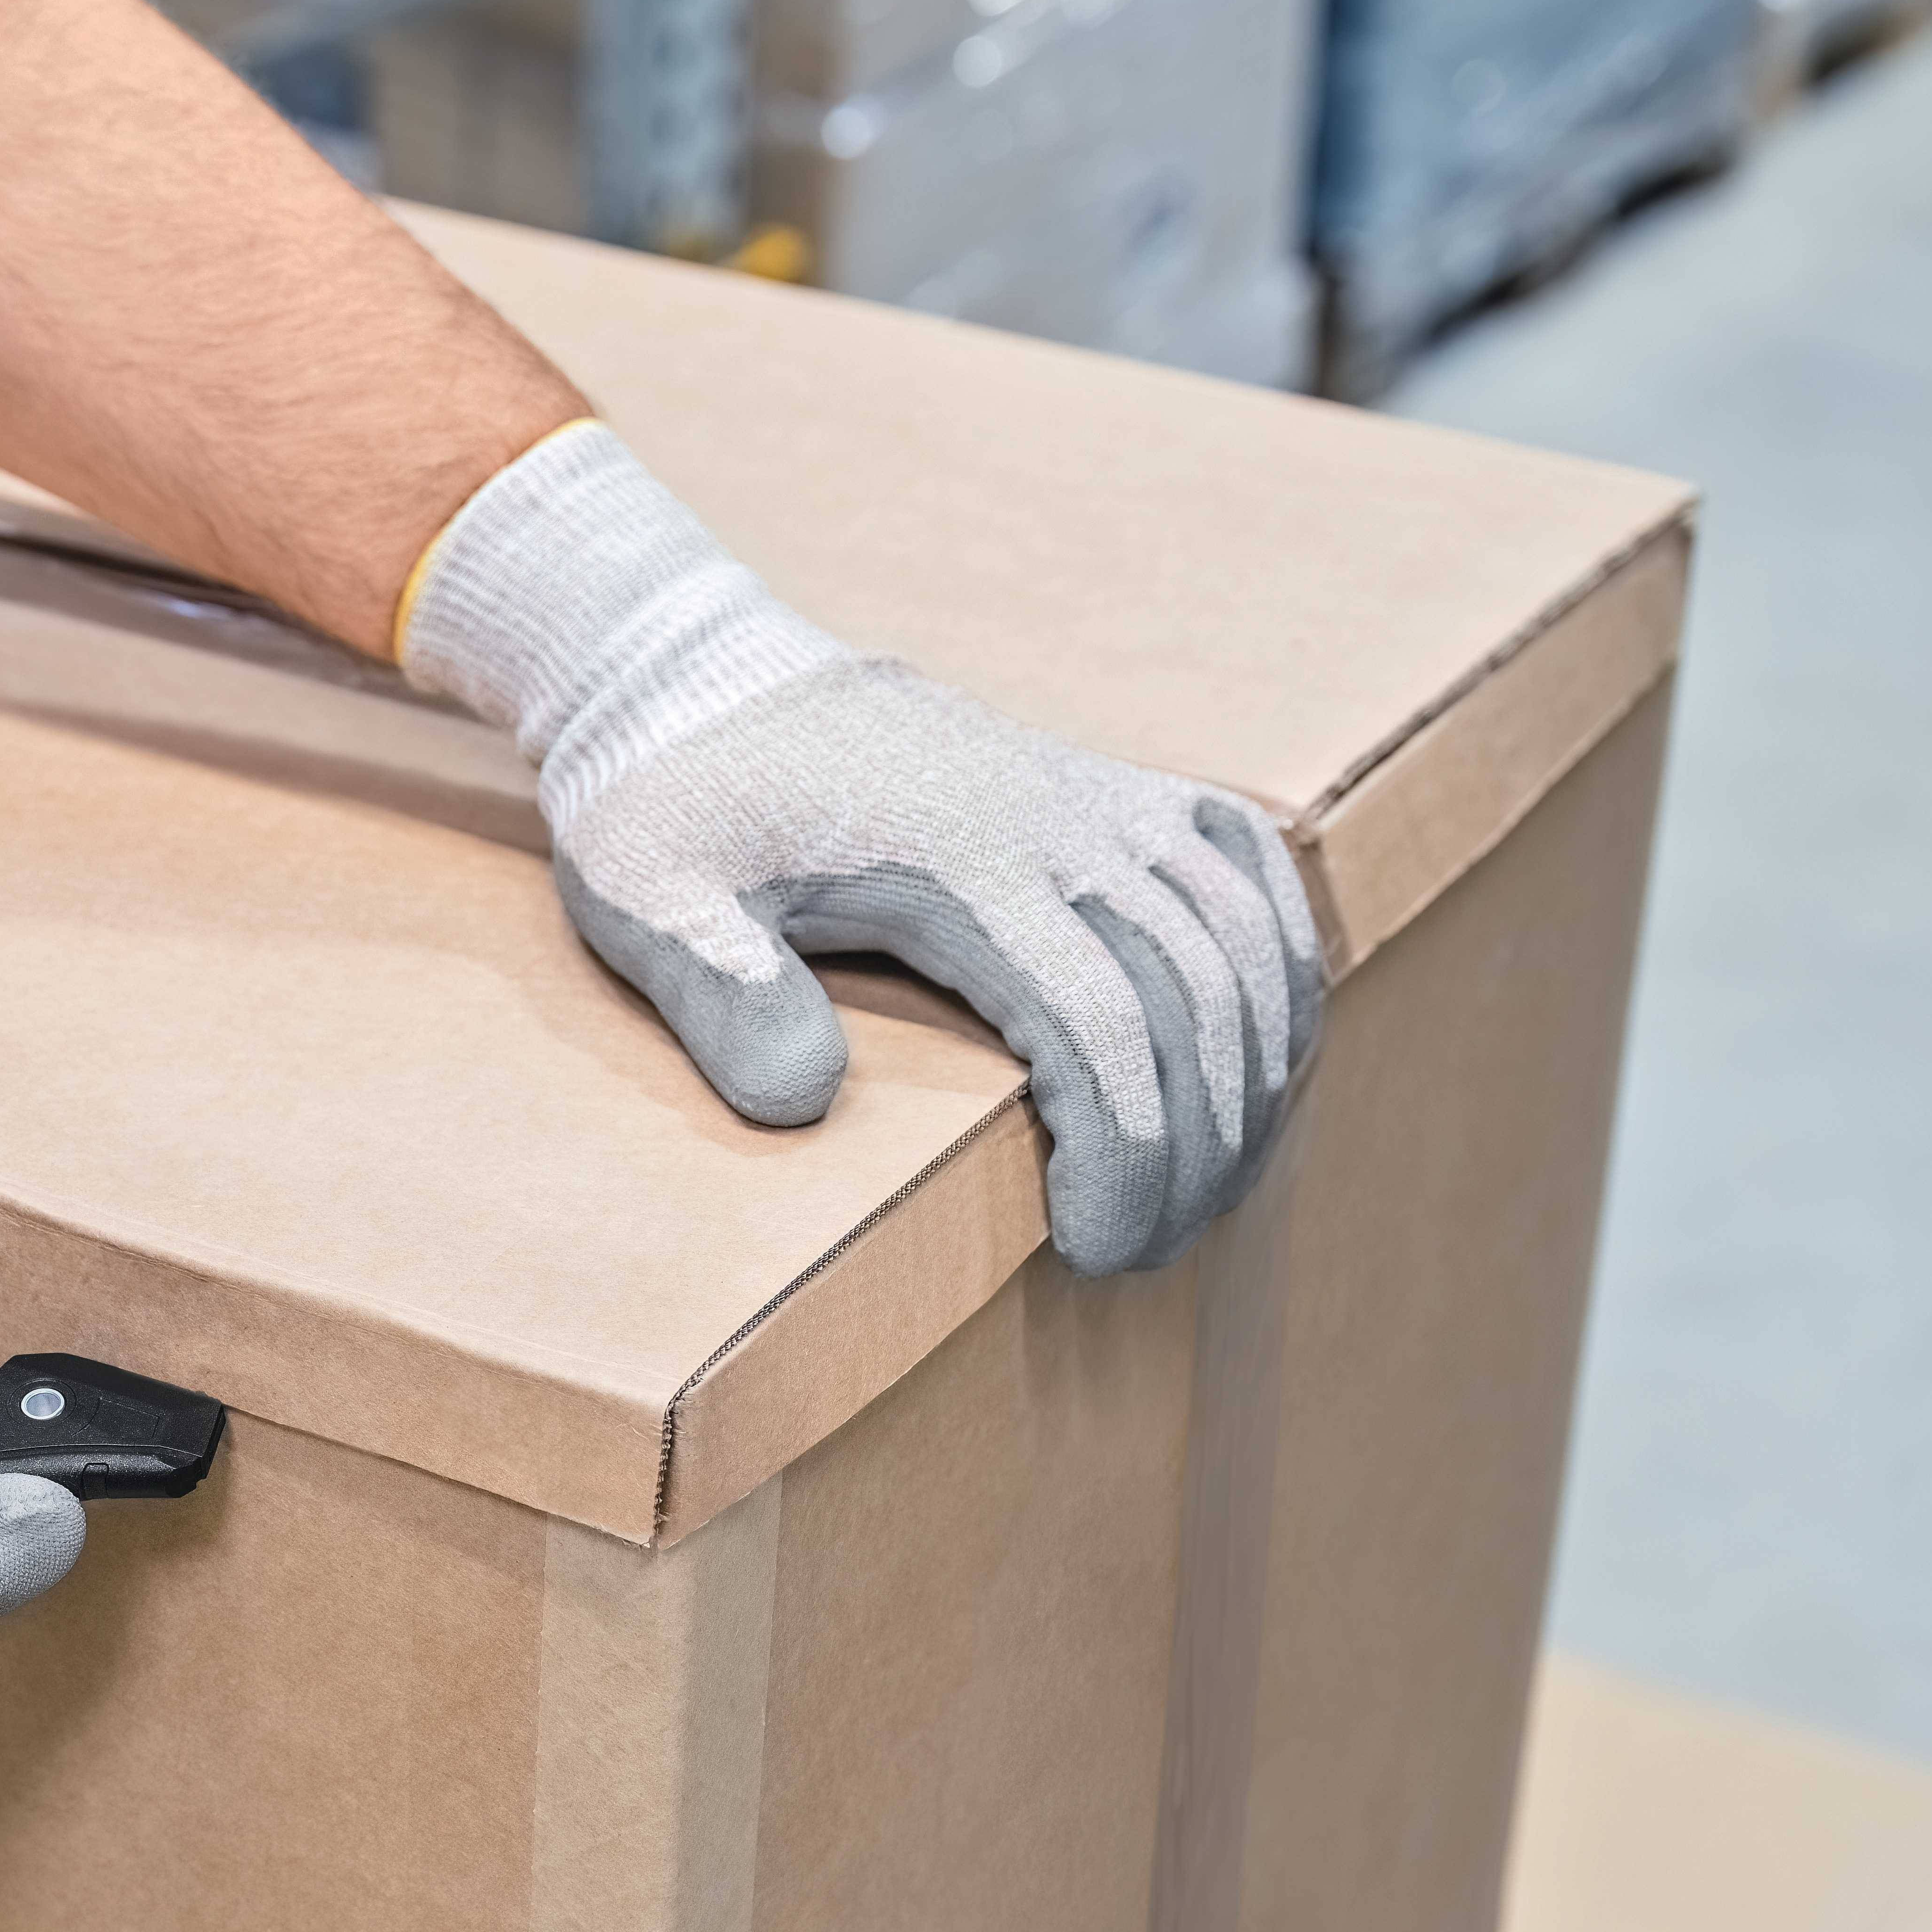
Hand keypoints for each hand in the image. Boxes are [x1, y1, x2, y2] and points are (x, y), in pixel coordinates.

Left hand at [397, 423, 1322, 1274]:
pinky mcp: (1113, 788)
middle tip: (1144, 1251)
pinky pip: (1247, 869)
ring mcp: (1099, 797)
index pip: (1102, 1028)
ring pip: (1245, 944)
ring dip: (1251, 1081)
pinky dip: (1282, 966)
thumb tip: (801, 1098)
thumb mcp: (649, 892)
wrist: (700, 680)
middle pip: (1195, 1003)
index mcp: (959, 860)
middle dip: (1197, 1150)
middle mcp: (1060, 821)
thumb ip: (720, 990)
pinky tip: (1264, 1055)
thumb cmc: (672, 799)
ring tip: (1202, 1191)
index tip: (1100, 1249)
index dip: (1130, 1156)